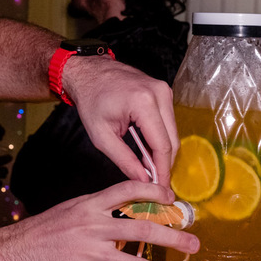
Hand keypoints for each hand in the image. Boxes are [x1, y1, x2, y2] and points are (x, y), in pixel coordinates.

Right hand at [0, 180, 197, 260]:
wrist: (13, 254)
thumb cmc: (40, 233)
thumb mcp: (68, 210)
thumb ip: (95, 211)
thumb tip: (121, 214)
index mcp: (89, 204)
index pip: (127, 190)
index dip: (153, 191)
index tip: (172, 197)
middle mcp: (93, 225)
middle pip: (142, 229)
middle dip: (172, 237)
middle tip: (193, 244)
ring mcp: (90, 251)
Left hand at [59, 55, 178, 184]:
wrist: (88, 72)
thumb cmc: (90, 100)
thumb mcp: (101, 136)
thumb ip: (124, 160)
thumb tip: (143, 180)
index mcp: (143, 103)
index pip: (162, 145)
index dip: (163, 170)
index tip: (161, 189)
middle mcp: (159, 93)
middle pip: (172, 139)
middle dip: (164, 163)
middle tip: (154, 182)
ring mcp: (164, 90)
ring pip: (172, 131)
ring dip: (162, 151)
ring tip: (147, 167)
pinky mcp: (163, 91)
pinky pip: (167, 121)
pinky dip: (159, 138)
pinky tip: (147, 149)